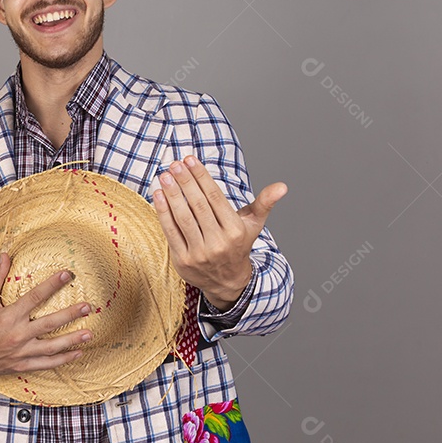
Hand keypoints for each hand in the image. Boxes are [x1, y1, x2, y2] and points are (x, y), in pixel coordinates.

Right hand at [0, 252, 93, 377]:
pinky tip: (77, 354)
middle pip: (49, 323)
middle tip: (87, 307)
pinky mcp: (21, 365)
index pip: (34, 297)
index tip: (67, 275)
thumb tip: (5, 255)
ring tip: (89, 334)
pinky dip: (62, 360)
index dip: (52, 285)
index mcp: (8, 316)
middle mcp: (17, 334)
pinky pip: (46, 364)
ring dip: (72, 340)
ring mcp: (21, 352)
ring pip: (52, 347)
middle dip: (70, 315)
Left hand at [152, 155, 286, 308]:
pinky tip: (158, 195)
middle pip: (198, 206)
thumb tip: (282, 186)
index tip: (190, 160)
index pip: (215, 198)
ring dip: (172, 194)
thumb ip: (264, 203)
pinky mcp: (183, 260)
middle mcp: (218, 243)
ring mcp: (199, 253)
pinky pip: (171, 232)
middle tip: (175, 164)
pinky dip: (163, 212)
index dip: (201, 177)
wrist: (227, 282)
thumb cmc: (238, 245)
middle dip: (185, 182)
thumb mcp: (254, 225)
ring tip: (164, 175)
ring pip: (183, 218)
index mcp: (235, 231)